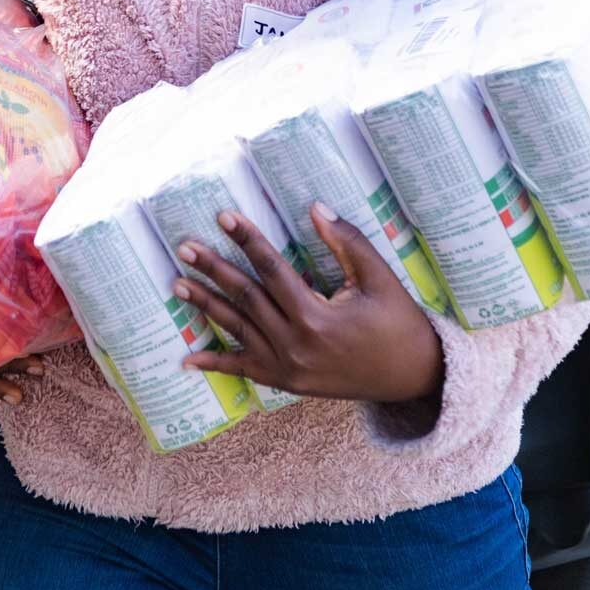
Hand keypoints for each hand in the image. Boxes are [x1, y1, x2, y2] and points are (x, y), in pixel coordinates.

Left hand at [174, 204, 443, 403]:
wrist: (412, 376)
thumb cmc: (398, 321)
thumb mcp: (378, 278)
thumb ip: (347, 241)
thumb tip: (314, 206)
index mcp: (316, 316)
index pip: (272, 269)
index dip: (247, 239)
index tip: (223, 216)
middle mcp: (295, 344)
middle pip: (246, 298)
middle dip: (214, 269)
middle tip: (185, 246)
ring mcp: (288, 368)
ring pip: (238, 330)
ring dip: (206, 305)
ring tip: (177, 283)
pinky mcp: (288, 383)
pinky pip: (245, 370)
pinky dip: (215, 364)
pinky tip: (187, 359)